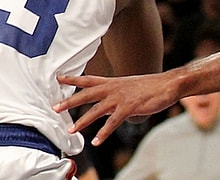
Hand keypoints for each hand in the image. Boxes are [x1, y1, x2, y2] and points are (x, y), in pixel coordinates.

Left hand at [52, 73, 175, 145]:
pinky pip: (112, 123)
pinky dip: (103, 133)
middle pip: (85, 95)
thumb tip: (103, 106)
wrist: (166, 84)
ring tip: (71, 130)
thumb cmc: (147, 86)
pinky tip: (96, 141)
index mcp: (110, 82)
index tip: (57, 78)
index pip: (87, 79)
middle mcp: (111, 89)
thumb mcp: (125, 87)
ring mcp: (118, 99)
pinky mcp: (128, 108)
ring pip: (95, 110)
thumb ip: (112, 96)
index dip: (72, 79)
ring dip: (82, 121)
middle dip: (69, 102)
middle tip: (55, 108)